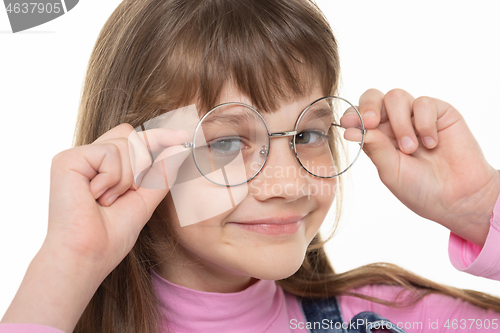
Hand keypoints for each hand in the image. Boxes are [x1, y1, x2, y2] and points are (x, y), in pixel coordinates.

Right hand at [1, 123, 189, 331]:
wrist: (88, 256)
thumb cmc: (110, 237)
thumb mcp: (145, 200)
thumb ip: (161, 173)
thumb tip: (179, 147)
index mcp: (103, 168)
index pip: (135, 140)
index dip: (160, 136)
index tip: (184, 136)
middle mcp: (89, 159)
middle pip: (131, 135)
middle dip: (143, 163)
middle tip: (129, 191)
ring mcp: (77, 157)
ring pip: (125, 144)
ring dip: (127, 178)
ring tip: (107, 201)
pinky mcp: (68, 159)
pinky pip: (110, 153)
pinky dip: (113, 178)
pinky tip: (96, 197)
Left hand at [345, 89, 499, 246]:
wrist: (458, 197)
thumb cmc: (421, 189)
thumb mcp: (391, 171)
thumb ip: (374, 148)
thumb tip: (349, 130)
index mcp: (378, 138)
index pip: (359, 116)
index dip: (353, 115)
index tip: (349, 124)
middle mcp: (394, 124)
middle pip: (374, 97)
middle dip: (368, 106)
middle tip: (371, 123)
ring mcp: (416, 116)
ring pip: (396, 97)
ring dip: (400, 123)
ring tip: (411, 149)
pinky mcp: (439, 112)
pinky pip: (423, 102)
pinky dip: (424, 123)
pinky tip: (432, 144)